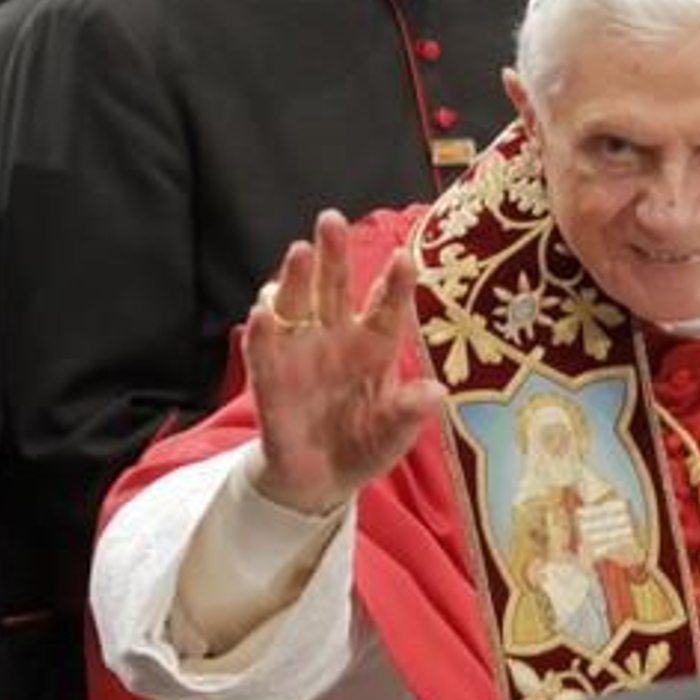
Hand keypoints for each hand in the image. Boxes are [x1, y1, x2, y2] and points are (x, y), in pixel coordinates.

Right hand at [246, 210, 444, 515]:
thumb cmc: (365, 444)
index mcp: (375, 345)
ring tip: (299, 252)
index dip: (396, 282)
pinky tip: (263, 312)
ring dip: (294, 279)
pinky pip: (265, 351)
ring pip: (296, 305)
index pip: (388, 306)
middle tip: (331, 219)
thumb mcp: (394, 434)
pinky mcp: (270, 379)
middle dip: (332, 254)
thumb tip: (436, 392)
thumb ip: (409, 413)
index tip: (404, 258)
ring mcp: (300, 353)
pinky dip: (263, 332)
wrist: (320, 480)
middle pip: (334, 287)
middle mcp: (336, 338)